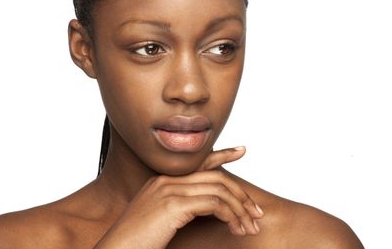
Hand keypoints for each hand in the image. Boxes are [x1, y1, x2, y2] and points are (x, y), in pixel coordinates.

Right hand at [94, 147, 263, 248]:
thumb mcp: (157, 220)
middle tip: (257, 212)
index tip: (241, 151)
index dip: (222, 154)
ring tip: (250, 227)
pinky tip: (235, 228)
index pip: (197, 161)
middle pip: (215, 176)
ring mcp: (168, 190)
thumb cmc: (134, 242)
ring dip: (240, 209)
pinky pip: (214, 203)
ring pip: (218, 189)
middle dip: (241, 194)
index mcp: (160, 181)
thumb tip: (198, 210)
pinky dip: (230, 215)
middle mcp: (165, 180)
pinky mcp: (173, 205)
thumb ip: (176, 209)